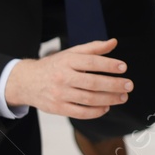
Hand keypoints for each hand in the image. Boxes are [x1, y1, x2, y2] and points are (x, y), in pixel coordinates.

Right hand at [3, 38, 131, 118]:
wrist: (26, 81)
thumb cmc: (55, 65)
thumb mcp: (71, 53)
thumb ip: (93, 48)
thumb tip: (114, 42)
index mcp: (67, 60)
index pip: (91, 62)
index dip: (109, 64)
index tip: (123, 67)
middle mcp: (63, 77)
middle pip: (92, 82)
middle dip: (113, 84)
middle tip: (129, 85)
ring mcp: (59, 94)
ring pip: (88, 98)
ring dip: (109, 99)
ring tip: (122, 97)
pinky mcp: (57, 108)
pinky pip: (80, 112)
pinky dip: (95, 112)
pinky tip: (106, 107)